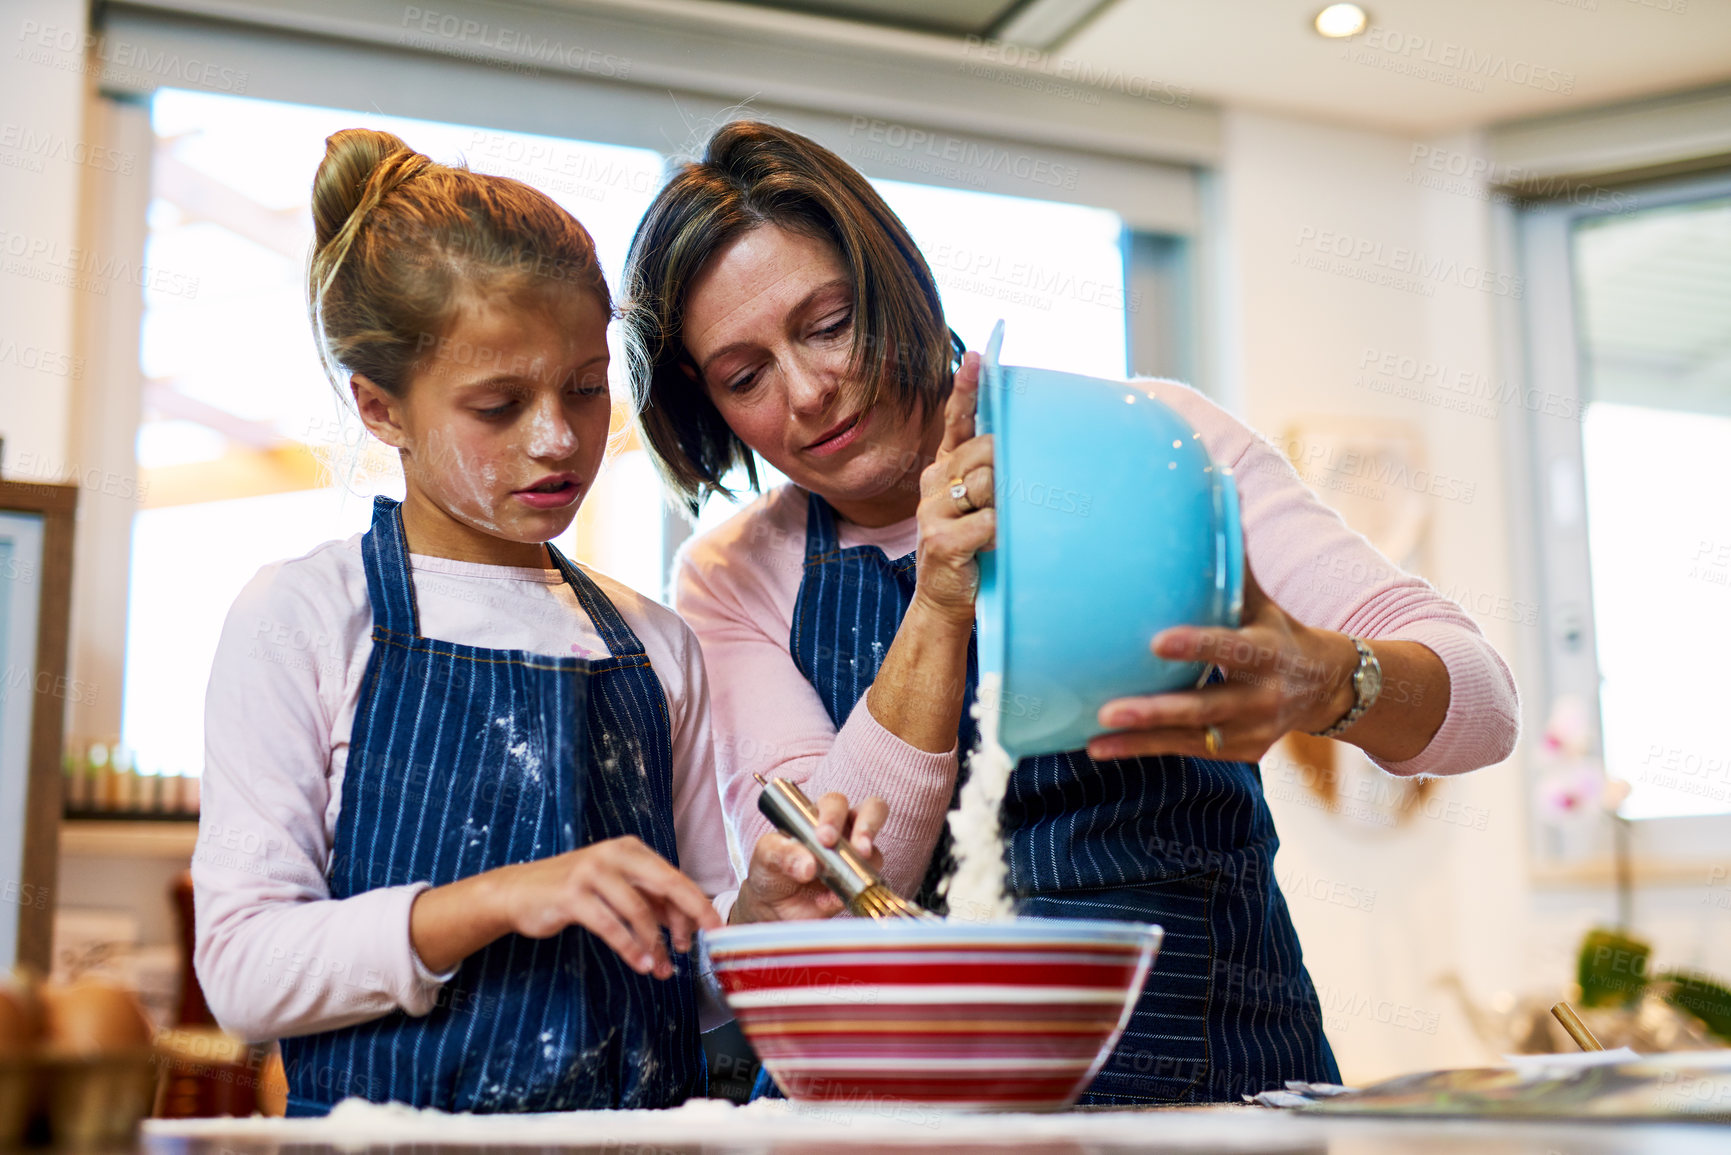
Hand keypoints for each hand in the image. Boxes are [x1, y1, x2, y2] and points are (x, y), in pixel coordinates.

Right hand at [496, 836, 721, 978]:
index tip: (714, 929)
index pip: (674, 877)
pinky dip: (631, 948)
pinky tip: (642, 964)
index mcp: (630, 850)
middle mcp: (615, 854)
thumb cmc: (574, 891)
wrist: (518, 891)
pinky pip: (611, 926)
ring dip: (655, 944)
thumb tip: (685, 925)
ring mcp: (592, 872)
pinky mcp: (572, 895)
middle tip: (702, 944)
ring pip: (639, 911)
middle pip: (666, 884)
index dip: (696, 905)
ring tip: (663, 968)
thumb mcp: (616, 888)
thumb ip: (649, 901)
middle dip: (690, 915)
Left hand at [732, 791, 889, 922]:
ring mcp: (853, 858)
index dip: (835, 816)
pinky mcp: (857, 885)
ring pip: (875, 852)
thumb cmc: (771, 870)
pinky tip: (827, 901)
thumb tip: (808, 865)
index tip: (825, 838)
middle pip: (872, 810)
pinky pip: (864, 886)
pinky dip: (848, 893)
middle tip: (858, 848)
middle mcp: (843, 831)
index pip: (836, 803)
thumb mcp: (766, 856)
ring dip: (863, 865)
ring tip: (843, 879)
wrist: (774, 908)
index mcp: (818, 816)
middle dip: (867, 826)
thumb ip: (782, 853)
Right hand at [913, 351, 992, 625]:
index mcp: (943, 468)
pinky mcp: (942, 540)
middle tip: (1012, 496)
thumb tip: (1027, 445)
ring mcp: (933, 511)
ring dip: (1007, 504)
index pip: (955, 421)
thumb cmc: (973, 548)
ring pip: (989, 482)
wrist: (945, 601)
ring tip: (1002, 525)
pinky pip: (989, 520)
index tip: (978, 358)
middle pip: (984, 450)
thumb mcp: (981, 504)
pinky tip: (998, 542)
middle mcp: (933, 482)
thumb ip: (995, 474)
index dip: (967, 389)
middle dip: (1007, 467)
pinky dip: (1003, 532)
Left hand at [1085, 557, 1358, 762]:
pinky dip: (1145, 751)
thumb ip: (1231, 566)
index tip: (1156, 642)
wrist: (1328, 687)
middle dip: (1156, 710)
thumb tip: (1212, 496)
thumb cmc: (1276, 630)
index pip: (1229, 647)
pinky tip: (1102, 748)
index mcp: (1267, 651)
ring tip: (1095, 740)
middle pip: (1204, 707)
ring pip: (1190, 739)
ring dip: (1140, 741)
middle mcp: (1262, 696)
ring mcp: (1252, 730)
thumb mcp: (1262, 601)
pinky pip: (1188, 752)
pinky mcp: (1241, 753)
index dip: (1196, 646)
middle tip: (1108, 709)